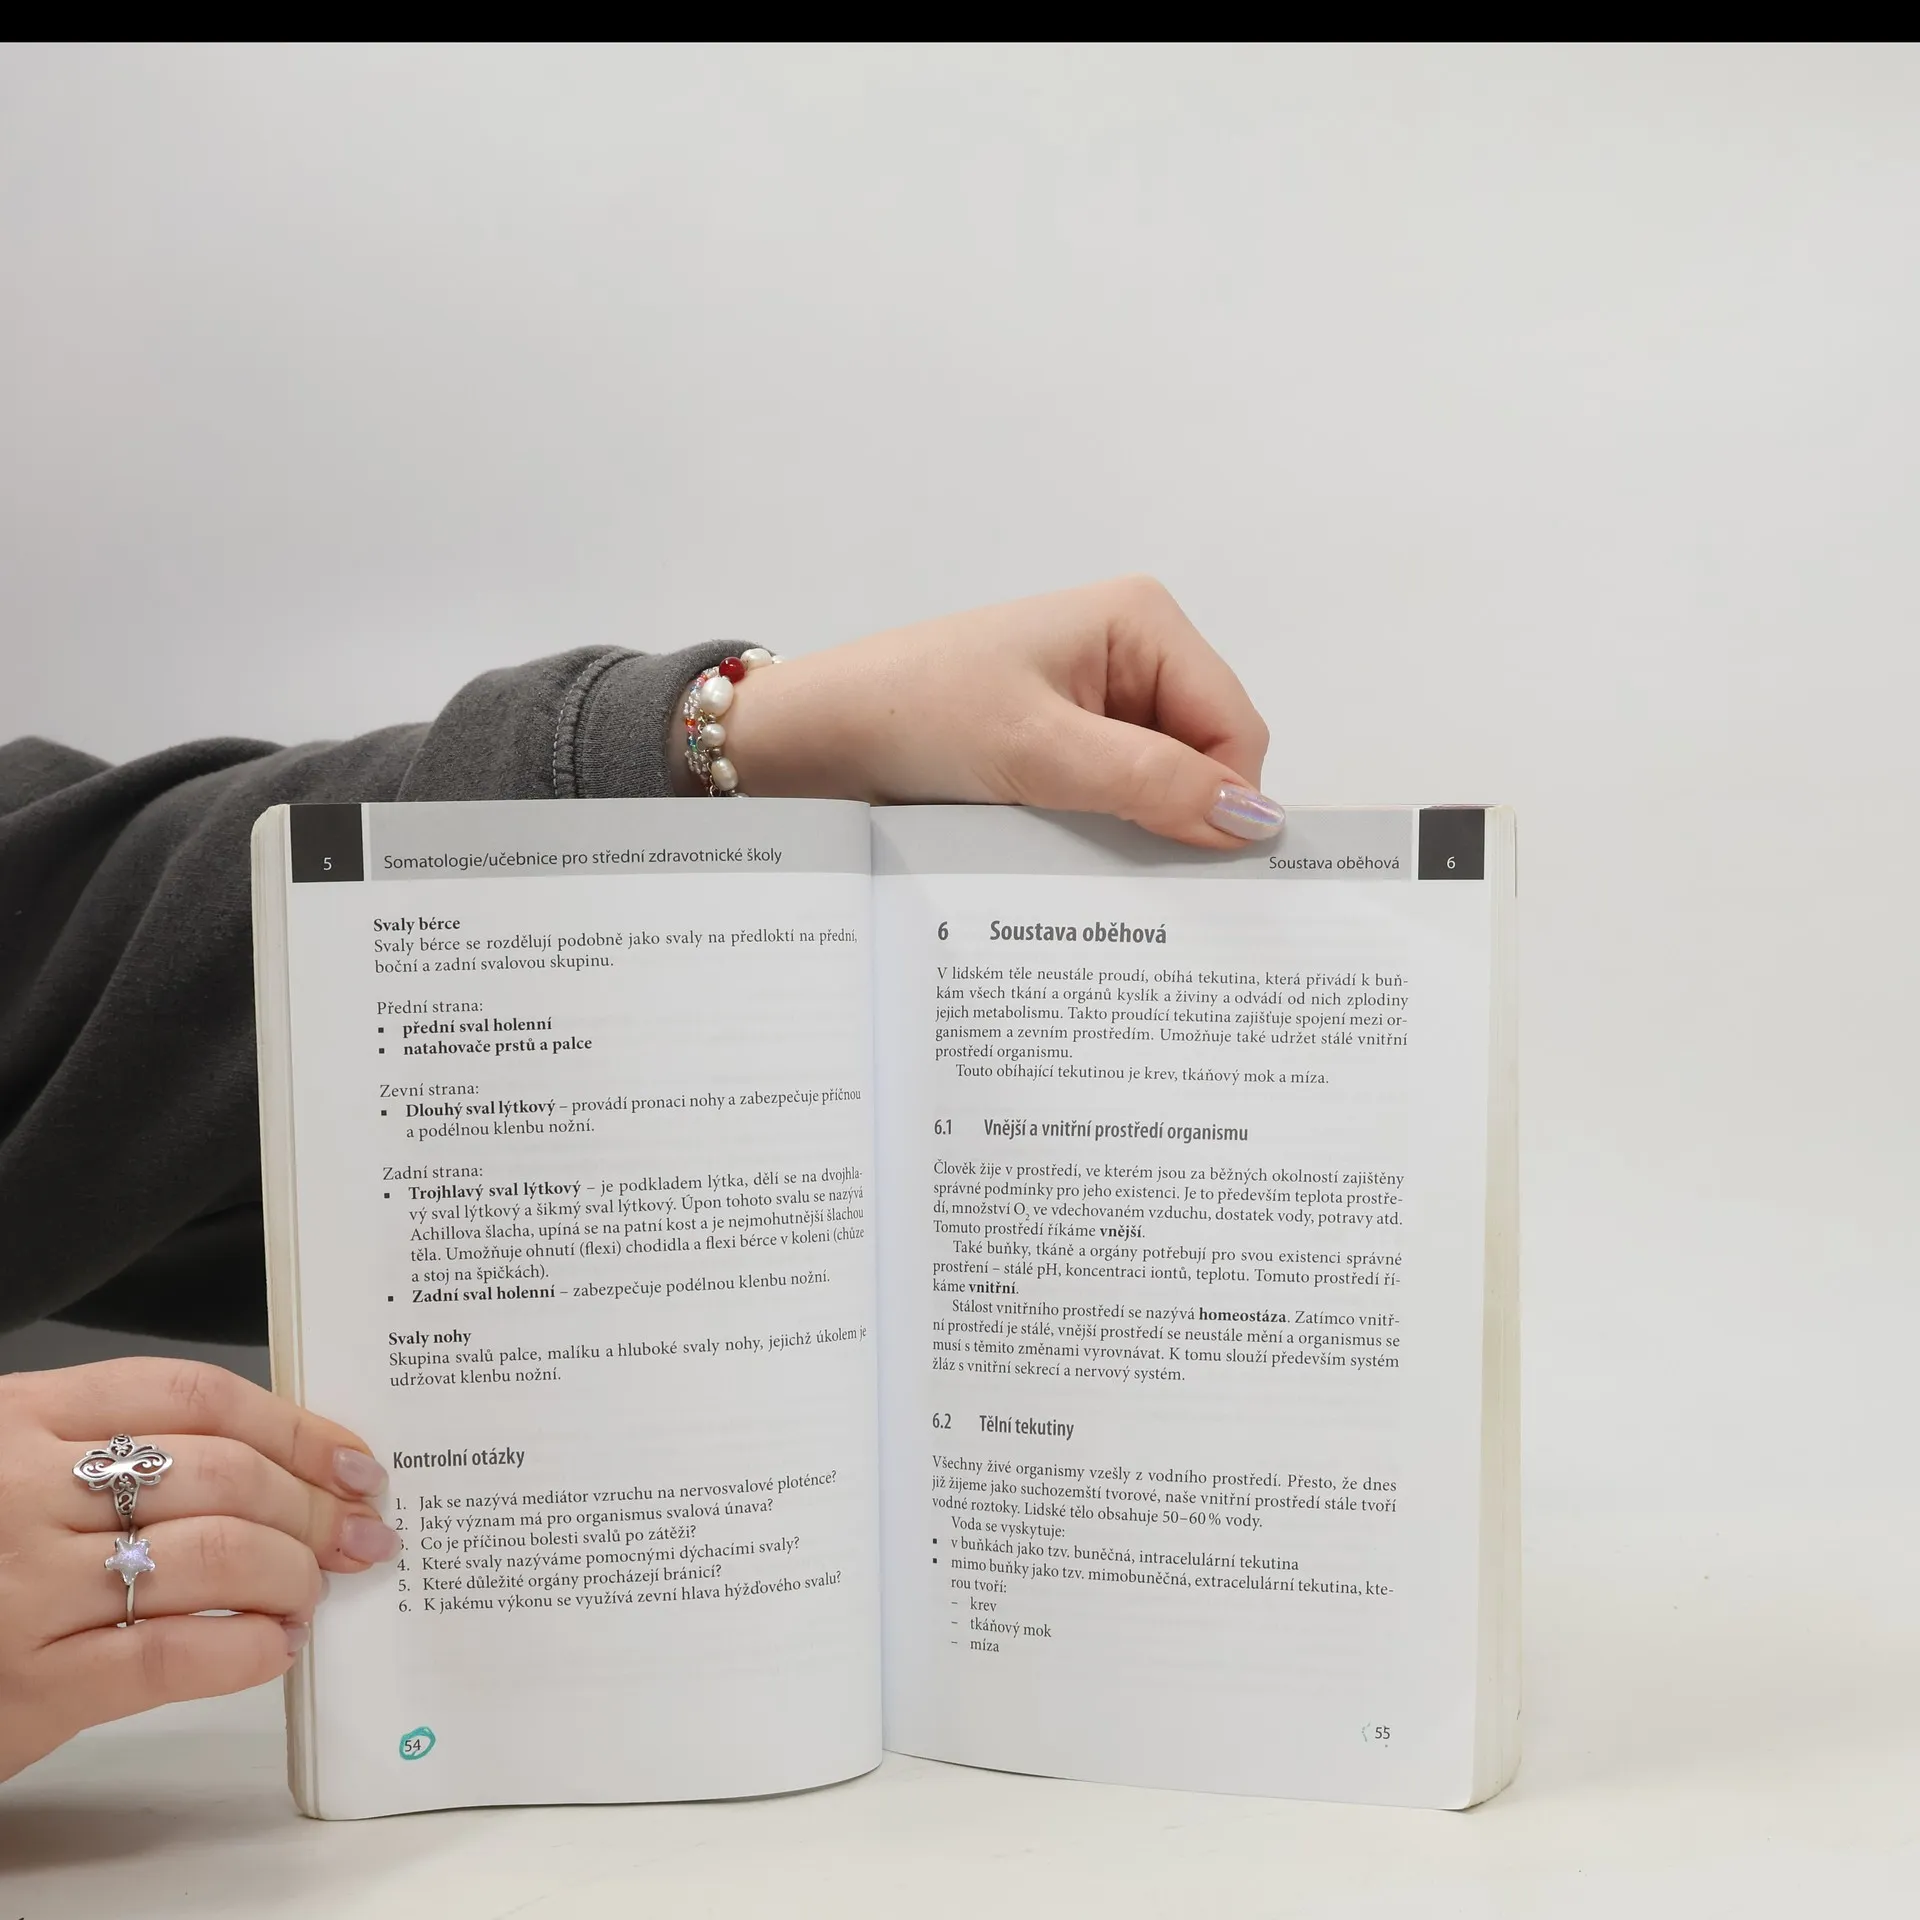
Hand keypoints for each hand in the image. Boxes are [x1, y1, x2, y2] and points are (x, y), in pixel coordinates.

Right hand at [0, 1358, 396, 1782]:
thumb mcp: (16, 1470)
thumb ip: (116, 1453)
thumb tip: (280, 1467)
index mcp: (23, 1417)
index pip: (199, 1397)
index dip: (296, 1428)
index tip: (352, 1461)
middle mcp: (24, 1491)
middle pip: (224, 1475)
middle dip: (314, 1507)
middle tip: (359, 1534)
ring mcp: (25, 1588)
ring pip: (216, 1555)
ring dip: (293, 1574)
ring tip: (309, 1592)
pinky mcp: (31, 1685)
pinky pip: (173, 1654)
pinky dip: (247, 1649)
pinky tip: (270, 1648)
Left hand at [712, 577, 1281, 847]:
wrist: (819, 737)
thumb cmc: (920, 717)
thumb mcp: (1040, 751)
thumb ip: (1152, 782)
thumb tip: (1256, 821)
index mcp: (1142, 621)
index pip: (1235, 727)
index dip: (1223, 799)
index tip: (1187, 865)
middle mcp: (1133, 652)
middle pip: (1207, 756)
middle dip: (1182, 814)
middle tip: (1136, 875)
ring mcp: (1100, 700)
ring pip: (1166, 784)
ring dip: (1141, 828)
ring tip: (1092, 861)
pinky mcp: (1068, 742)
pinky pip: (1121, 796)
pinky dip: (1108, 831)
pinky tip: (1074, 854)